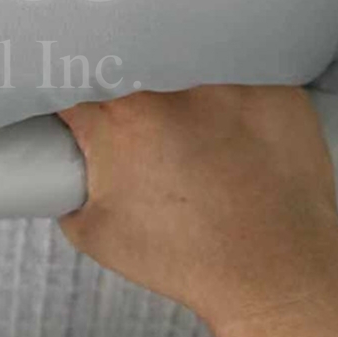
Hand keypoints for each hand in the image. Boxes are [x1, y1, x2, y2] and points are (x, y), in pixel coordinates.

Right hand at [57, 85, 337, 336]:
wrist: (275, 278)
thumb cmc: (185, 259)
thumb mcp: (95, 234)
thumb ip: (67, 190)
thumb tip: (62, 168)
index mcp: (116, 119)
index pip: (72, 80)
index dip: (68, 87)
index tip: (75, 98)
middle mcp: (168, 89)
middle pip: (130, 60)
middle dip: (125, 79)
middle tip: (138, 109)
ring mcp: (226, 82)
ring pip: (188, 57)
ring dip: (180, 78)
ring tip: (193, 116)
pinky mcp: (275, 86)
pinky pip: (246, 67)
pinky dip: (236, 85)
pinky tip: (238, 117)